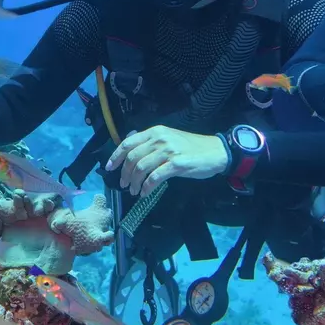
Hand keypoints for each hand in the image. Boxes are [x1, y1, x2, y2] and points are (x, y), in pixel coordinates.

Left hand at [104, 126, 229, 196]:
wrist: (215, 151)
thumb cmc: (192, 147)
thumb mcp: (169, 138)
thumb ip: (151, 142)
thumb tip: (131, 149)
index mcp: (155, 132)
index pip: (128, 143)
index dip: (115, 156)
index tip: (109, 168)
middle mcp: (159, 139)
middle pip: (132, 157)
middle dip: (124, 173)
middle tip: (124, 184)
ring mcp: (168, 152)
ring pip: (141, 168)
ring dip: (134, 182)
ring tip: (134, 191)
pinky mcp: (176, 165)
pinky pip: (155, 178)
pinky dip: (146, 187)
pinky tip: (145, 193)